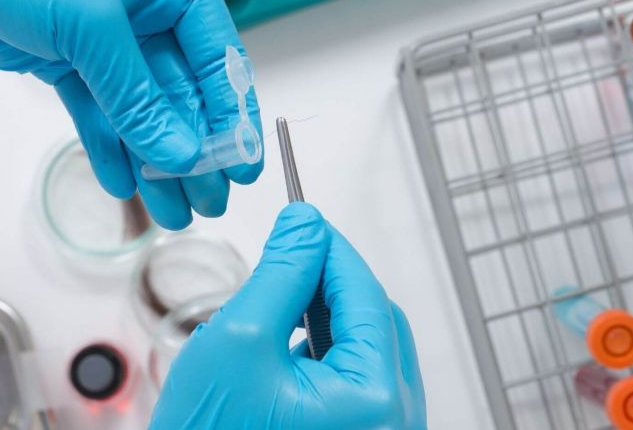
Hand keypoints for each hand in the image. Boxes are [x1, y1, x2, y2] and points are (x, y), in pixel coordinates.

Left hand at [0, 0, 262, 229]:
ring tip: (169, 209)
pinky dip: (109, 145)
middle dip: (195, 147)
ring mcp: (104, 34)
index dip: (232, 110)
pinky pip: (98, 109)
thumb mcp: (92, 22)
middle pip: (182, 88)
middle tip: (208, 199)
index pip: (215, 51)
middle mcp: (143, 5)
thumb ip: (138, 94)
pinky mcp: (67, 58)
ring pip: (141, 107)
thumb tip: (180, 154)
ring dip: (154, 159)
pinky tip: (124, 183)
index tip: (242, 160)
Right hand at [150, 203, 426, 428]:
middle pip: (374, 319)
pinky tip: (288, 340)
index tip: (302, 222)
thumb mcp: (239, 340)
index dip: (331, 249)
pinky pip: (353, 373)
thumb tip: (305, 226)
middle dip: (330, 281)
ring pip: (364, 344)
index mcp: (375, 400)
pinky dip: (324, 345)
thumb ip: (281, 272)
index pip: (366, 295)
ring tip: (280, 302)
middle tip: (286, 257)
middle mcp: (393, 421)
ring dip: (326, 311)